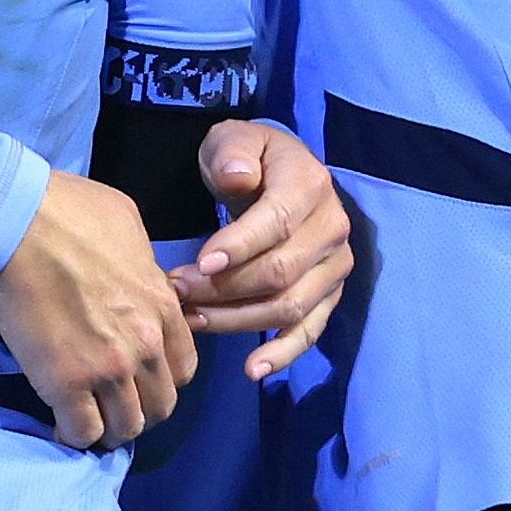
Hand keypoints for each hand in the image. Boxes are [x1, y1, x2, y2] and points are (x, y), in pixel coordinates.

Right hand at [0, 170, 196, 449]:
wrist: (17, 223)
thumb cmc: (68, 210)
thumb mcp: (128, 225)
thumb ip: (144, 264)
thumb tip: (139, 277)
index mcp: (163, 306)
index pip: (184, 369)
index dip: (162, 378)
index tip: (139, 377)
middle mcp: (144, 344)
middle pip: (161, 406)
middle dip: (139, 409)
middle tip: (112, 402)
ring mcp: (107, 368)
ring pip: (125, 428)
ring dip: (108, 428)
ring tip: (87, 418)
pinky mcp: (65, 384)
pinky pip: (83, 432)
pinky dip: (74, 435)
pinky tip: (61, 424)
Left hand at [179, 119, 353, 374]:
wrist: (278, 175)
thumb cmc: (248, 159)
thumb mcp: (234, 140)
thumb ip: (232, 153)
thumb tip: (237, 177)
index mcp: (310, 185)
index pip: (278, 222)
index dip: (239, 246)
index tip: (199, 264)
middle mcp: (332, 228)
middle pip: (280, 272)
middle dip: (225, 288)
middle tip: (176, 291)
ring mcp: (334, 267)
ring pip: (290, 307)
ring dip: (237, 320)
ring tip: (192, 320)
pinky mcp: (329, 296)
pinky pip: (310, 332)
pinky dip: (282, 354)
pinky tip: (252, 370)